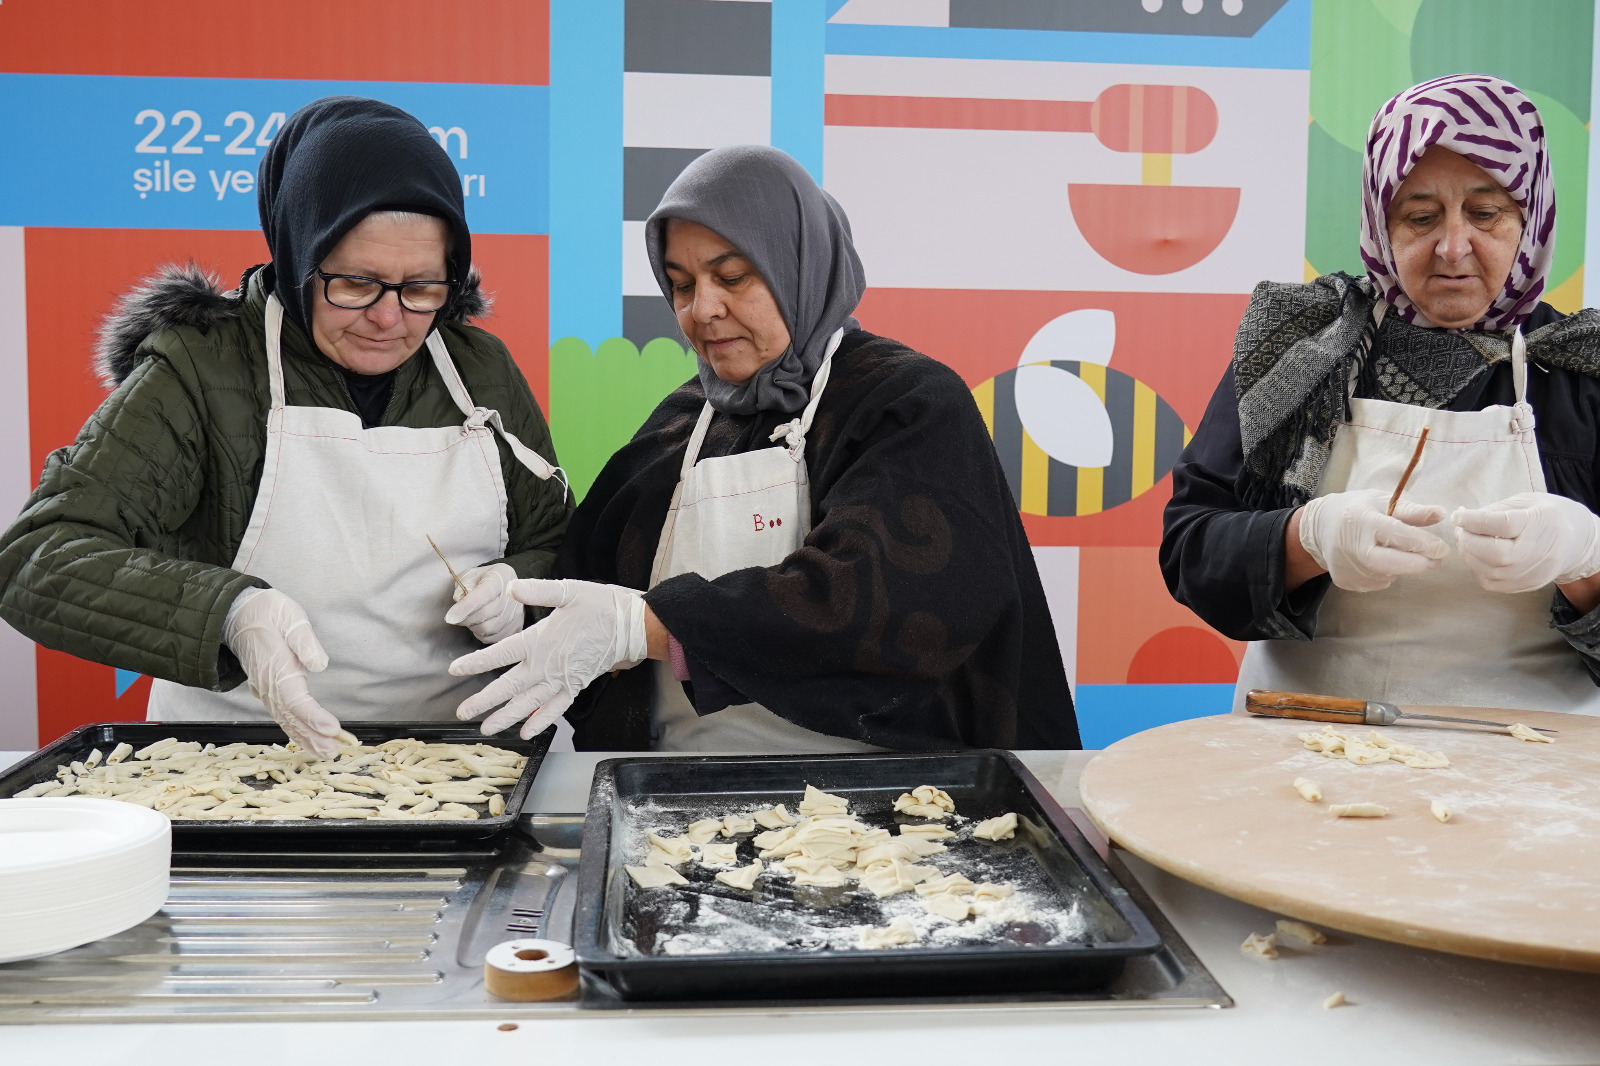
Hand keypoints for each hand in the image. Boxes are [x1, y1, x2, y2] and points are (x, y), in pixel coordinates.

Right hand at [223, 587, 342, 758]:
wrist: (237, 615)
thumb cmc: (268, 612)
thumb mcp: (288, 616)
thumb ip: (303, 639)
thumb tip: (319, 663)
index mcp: (277, 667)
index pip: (295, 699)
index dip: (313, 716)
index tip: (332, 728)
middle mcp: (269, 684)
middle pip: (292, 717)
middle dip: (313, 736)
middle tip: (334, 752)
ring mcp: (266, 690)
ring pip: (286, 720)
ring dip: (306, 738)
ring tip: (327, 754)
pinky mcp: (268, 691)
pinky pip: (282, 716)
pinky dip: (296, 732)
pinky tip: (309, 742)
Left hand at [443, 563, 523, 643]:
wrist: (503, 585)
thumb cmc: (484, 580)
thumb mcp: (470, 575)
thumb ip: (463, 585)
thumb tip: (460, 600)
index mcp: (500, 576)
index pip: (483, 595)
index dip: (465, 607)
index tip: (450, 616)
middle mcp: (513, 595)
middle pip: (484, 614)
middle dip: (465, 618)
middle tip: (456, 616)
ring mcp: (516, 612)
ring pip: (488, 628)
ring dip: (473, 626)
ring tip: (470, 619)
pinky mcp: (516, 626)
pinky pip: (494, 638)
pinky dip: (482, 634)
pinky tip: (480, 625)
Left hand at [449, 579, 648, 739]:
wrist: (631, 627)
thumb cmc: (600, 606)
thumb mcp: (569, 591)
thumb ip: (538, 591)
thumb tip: (510, 589)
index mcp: (540, 640)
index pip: (500, 654)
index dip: (476, 662)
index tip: (455, 670)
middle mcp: (547, 664)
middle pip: (509, 686)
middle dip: (484, 701)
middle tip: (463, 713)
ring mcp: (561, 679)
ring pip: (529, 703)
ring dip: (507, 717)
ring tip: (487, 728)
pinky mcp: (575, 686)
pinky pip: (555, 708)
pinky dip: (541, 721)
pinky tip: (527, 732)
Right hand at [1298, 489, 1448, 592]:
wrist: (1321, 526)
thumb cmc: (1358, 510)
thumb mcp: (1383, 502)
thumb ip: (1413, 511)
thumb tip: (1442, 514)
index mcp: (1363, 520)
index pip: (1396, 534)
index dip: (1423, 543)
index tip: (1442, 548)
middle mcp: (1351, 546)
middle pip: (1389, 563)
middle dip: (1417, 564)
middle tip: (1436, 561)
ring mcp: (1346, 566)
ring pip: (1385, 574)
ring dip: (1401, 567)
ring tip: (1397, 552)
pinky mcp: (1344, 580)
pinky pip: (1375, 582)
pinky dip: (1385, 573)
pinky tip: (1379, 560)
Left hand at [1453, 492, 1599, 592]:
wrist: (1574, 540)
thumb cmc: (1544, 515)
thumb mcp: (1525, 502)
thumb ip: (1494, 510)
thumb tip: (1462, 519)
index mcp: (1541, 523)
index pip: (1503, 525)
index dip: (1474, 521)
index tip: (1458, 515)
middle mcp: (1540, 551)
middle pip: (1496, 553)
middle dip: (1468, 541)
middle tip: (1460, 530)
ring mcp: (1534, 572)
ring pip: (1491, 572)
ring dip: (1469, 556)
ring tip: (1466, 542)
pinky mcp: (1527, 585)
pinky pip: (1492, 583)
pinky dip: (1476, 569)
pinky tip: (1475, 556)